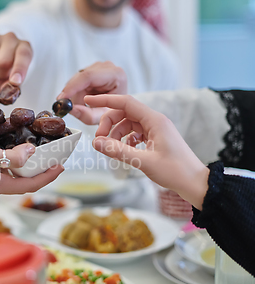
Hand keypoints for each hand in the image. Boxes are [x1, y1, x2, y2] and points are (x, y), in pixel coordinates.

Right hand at [0, 138, 63, 194]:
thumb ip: (9, 157)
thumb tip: (32, 154)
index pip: (30, 184)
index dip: (48, 176)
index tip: (62, 164)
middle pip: (25, 180)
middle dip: (42, 169)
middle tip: (56, 155)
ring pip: (16, 172)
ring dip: (30, 163)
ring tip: (42, 149)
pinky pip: (5, 164)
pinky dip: (15, 156)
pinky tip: (17, 143)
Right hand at [57, 61, 126, 124]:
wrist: (120, 106)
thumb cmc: (116, 110)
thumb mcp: (103, 116)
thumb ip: (87, 115)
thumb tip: (71, 109)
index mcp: (116, 75)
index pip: (88, 76)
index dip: (72, 87)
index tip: (62, 98)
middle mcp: (107, 67)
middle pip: (80, 78)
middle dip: (71, 94)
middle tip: (67, 108)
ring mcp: (99, 67)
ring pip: (76, 80)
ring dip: (74, 94)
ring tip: (82, 105)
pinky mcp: (91, 69)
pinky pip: (76, 80)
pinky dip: (76, 92)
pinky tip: (82, 99)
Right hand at [85, 94, 208, 209]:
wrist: (194, 183)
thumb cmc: (175, 171)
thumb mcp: (143, 161)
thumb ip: (117, 151)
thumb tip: (96, 143)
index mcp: (154, 120)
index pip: (125, 102)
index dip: (105, 100)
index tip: (89, 100)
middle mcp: (155, 121)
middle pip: (124, 113)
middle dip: (109, 124)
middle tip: (99, 140)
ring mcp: (155, 129)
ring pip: (128, 124)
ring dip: (116, 134)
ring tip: (110, 149)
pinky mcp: (155, 138)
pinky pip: (134, 133)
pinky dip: (125, 140)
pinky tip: (123, 151)